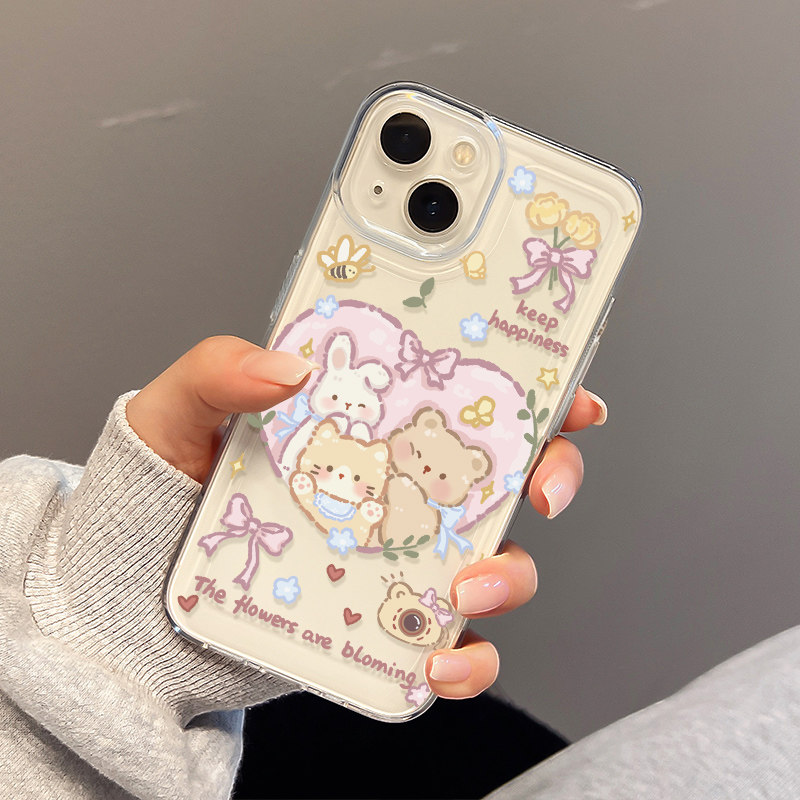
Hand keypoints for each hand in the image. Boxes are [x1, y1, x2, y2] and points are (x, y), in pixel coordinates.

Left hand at [127, 336, 605, 701]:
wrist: (140, 600)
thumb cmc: (165, 494)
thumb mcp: (179, 413)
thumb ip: (219, 372)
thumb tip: (287, 367)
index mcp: (369, 424)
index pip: (461, 393)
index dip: (529, 389)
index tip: (567, 394)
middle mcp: (399, 487)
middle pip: (507, 474)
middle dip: (551, 475)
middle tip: (541, 489)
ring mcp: (400, 556)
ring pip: (497, 560)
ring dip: (510, 574)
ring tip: (465, 587)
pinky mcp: (386, 620)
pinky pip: (453, 646)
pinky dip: (465, 660)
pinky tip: (436, 662)